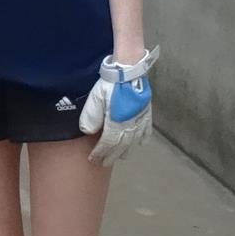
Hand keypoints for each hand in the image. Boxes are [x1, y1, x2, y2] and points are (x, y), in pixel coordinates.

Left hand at [80, 46, 157, 164]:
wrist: (129, 72)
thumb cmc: (110, 84)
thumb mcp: (95, 98)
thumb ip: (91, 116)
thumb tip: (88, 131)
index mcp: (116, 123)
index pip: (107, 143)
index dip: (100, 152)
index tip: (94, 159)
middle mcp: (130, 125)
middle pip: (121, 145)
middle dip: (112, 155)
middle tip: (105, 163)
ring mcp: (140, 120)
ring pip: (134, 140)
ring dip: (126, 150)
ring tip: (121, 157)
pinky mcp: (146, 112)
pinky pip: (146, 129)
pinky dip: (144, 138)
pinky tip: (141, 143)